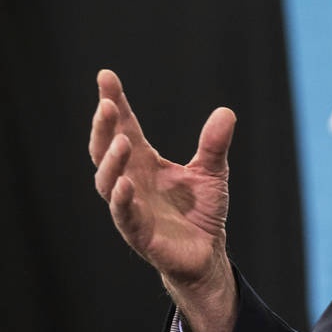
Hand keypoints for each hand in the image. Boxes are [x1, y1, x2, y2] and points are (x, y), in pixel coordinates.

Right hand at [88, 69, 236, 331]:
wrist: (206, 254)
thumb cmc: (200, 212)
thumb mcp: (212, 172)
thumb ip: (214, 144)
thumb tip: (227, 111)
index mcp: (145, 163)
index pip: (125, 128)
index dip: (114, 104)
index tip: (106, 77)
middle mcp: (132, 182)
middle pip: (107, 150)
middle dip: (104, 128)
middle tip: (106, 104)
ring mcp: (132, 208)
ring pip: (108, 182)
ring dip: (112, 161)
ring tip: (121, 141)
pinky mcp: (140, 234)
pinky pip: (125, 216)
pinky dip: (123, 201)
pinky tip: (124, 185)